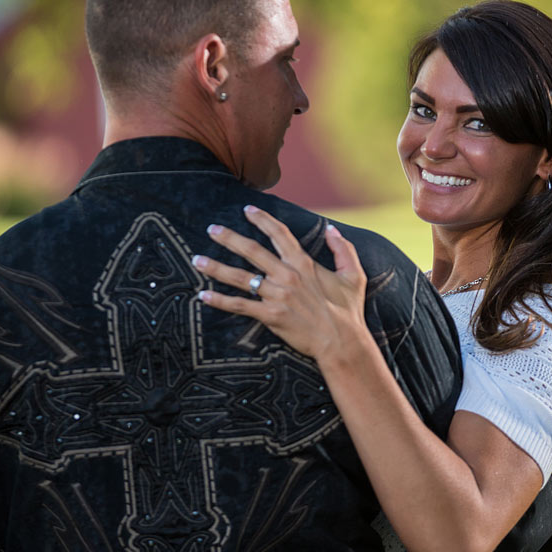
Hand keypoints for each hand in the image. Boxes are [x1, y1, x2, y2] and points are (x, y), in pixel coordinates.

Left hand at [192, 206, 368, 363]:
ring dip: (216, 267)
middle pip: (252, 250)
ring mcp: (277, 295)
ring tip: (197, 260)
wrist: (342, 341)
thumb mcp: (354, 275)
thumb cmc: (349, 310)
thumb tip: (333, 229)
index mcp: (304, 263)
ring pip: (240, 277)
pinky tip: (203, 295)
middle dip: (229, 238)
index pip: (279, 234)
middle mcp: (287, 275)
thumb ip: (343, 249)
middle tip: (211, 229)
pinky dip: (220, 300)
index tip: (247, 210)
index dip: (262, 219)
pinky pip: (240, 305)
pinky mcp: (270, 315)